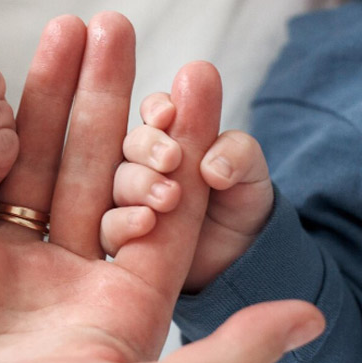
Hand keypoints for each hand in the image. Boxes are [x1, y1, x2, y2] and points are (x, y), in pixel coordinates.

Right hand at [101, 91, 273, 290]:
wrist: (239, 253)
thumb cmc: (238, 201)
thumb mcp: (251, 174)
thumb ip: (237, 154)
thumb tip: (212, 165)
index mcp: (172, 135)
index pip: (156, 112)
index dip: (158, 109)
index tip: (169, 115)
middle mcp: (143, 162)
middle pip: (131, 144)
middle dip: (148, 147)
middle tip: (172, 159)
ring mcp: (128, 199)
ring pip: (118, 183)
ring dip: (140, 185)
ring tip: (170, 197)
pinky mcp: (122, 235)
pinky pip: (110, 226)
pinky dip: (124, 222)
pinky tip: (146, 223)